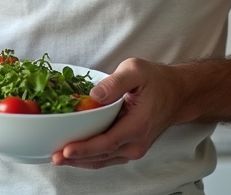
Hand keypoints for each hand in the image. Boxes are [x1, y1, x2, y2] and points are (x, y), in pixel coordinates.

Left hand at [51, 57, 174, 168]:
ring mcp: (133, 149)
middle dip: (76, 158)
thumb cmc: (156, 81)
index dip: (84, 148)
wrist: (176, 94)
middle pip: (101, 156)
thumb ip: (115, 82)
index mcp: (137, 125)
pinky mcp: (129, 148)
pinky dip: (89, 157)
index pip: (106, 143)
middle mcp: (136, 143)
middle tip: (53, 157)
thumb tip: (94, 94)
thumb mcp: (136, 70)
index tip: (66, 150)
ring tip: (58, 158)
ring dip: (80, 161)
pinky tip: (73, 154)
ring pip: (102, 160)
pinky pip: (106, 157)